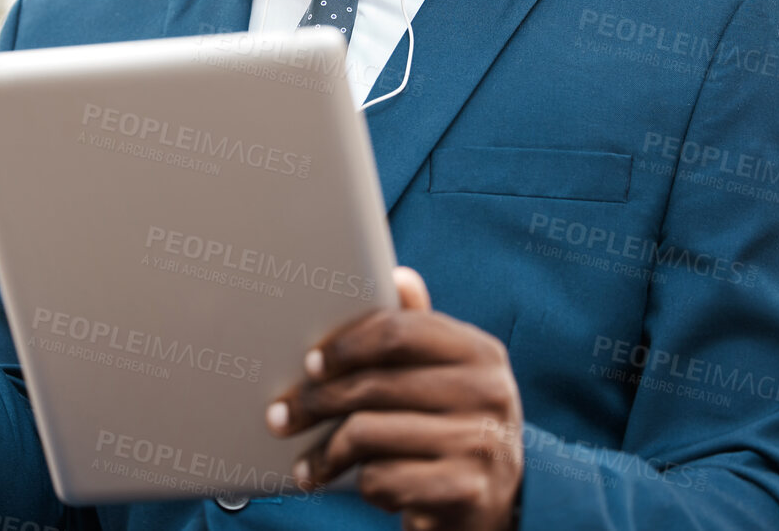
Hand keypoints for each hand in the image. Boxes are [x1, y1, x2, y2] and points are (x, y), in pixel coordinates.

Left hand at [266, 267, 524, 530]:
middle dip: (317, 402)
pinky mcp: (465, 490)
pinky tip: (360, 484)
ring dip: (326, 453)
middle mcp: (488, 392)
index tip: (310, 363)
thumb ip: (419, 332)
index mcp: (480, 351)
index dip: (345, 345)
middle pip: (373, 384)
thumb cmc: (454, 427)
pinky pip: (383, 479)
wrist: (497, 503)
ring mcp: (480, 443)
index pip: (398, 331)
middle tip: (281, 415)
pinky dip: (362, 485)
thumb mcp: (447, 376)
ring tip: (308, 464)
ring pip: (368, 434)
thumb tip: (398, 276)